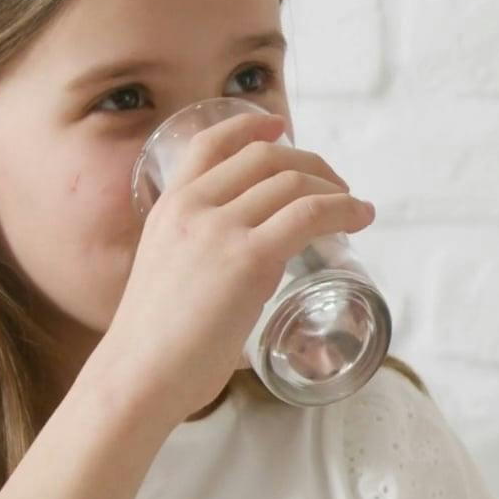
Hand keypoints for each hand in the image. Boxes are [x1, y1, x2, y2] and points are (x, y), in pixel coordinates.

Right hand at [84, 106, 373, 419]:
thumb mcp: (166, 272)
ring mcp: (221, 229)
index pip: (211, 143)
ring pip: (293, 183)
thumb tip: (234, 270)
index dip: (250, 125)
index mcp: (169, 206)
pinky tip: (359, 218)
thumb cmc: (152, 345)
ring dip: (334, 189)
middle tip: (334, 184)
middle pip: (265, 158)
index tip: (279, 124)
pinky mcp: (250, 259)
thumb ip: (196, 255)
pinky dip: (343, 210)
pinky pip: (310, 215)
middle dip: (309, 163)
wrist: (138, 375)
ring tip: (353, 208)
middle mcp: (193, 206)